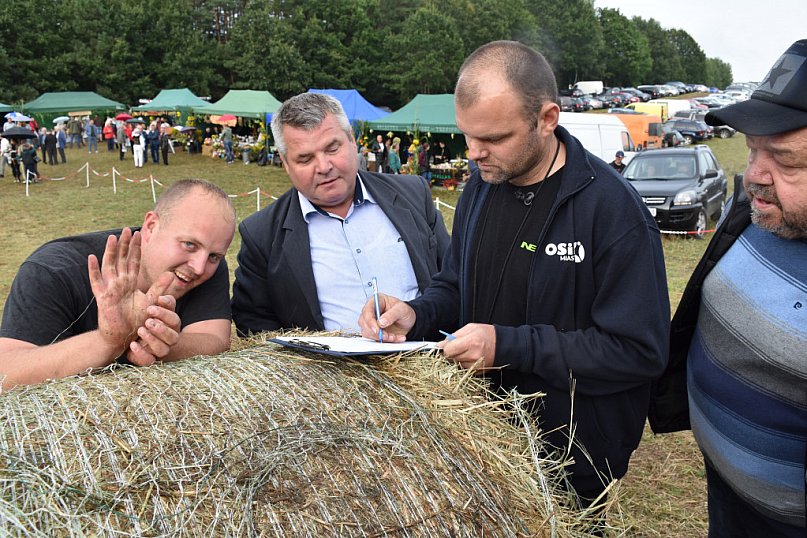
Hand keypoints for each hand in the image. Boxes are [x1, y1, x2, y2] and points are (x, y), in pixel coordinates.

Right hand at [88, 228, 148, 351]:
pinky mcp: (102, 297)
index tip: (138, 233)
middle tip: (126, 229)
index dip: (136, 248)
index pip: (134, 261)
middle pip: (122, 259)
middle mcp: (120, 283)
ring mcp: (110, 288)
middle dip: (124, 245)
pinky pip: (96, 281)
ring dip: (111, 252)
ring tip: (112, 238)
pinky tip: (91, 257)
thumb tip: (172, 273)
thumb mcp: (151, 301)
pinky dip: (93, 270)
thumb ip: (160, 287)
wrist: (124, 336)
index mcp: (131, 282)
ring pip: (109, 266)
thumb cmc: (137, 320)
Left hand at [126, 290, 179, 365]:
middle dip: (161, 326)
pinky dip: (141, 353)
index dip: (167, 309)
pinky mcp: (149, 359)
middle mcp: (168, 336)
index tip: (157, 301)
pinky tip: (133, 344)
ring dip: (152, 338)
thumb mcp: (147, 304)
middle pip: (173, 333)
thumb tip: (170, 274)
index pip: (173, 316)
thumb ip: (157, 291)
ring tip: (140, 330)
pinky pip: (149, 360)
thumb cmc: (139, 317)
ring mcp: (160, 349)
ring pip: (164, 348)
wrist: (123, 337)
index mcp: (169, 322)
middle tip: (148, 319)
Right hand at [358, 294, 414, 342]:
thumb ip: (391, 315)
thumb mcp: (402, 310)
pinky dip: (385, 341)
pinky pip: (374, 339)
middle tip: (387, 335)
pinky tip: (394, 338)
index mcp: (376, 301)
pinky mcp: (373, 332)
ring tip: (394, 336)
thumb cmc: (404, 312)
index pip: (367, 310)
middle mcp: (371, 311)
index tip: (377, 330)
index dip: (369, 321)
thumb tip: (381, 322)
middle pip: (363, 323)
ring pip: (367, 332)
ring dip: (380, 337)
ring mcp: (371, 322)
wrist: (409, 322)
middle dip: (375, 332)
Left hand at [438, 323, 495, 370]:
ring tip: (467, 351)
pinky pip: (463, 368)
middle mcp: (473, 355)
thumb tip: (440, 345)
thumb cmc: (487, 334)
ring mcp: (476, 365)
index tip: (446, 346)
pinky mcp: (477, 372)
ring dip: (458, 358)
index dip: (445, 348)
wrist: (503, 345)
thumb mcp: (470, 328)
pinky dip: (464, 363)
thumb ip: (453, 336)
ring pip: (456, 364)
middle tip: (458, 347)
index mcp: (471, 342)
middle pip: (451, 358)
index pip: (448, 350)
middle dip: (451, 353)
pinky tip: (471, 357)